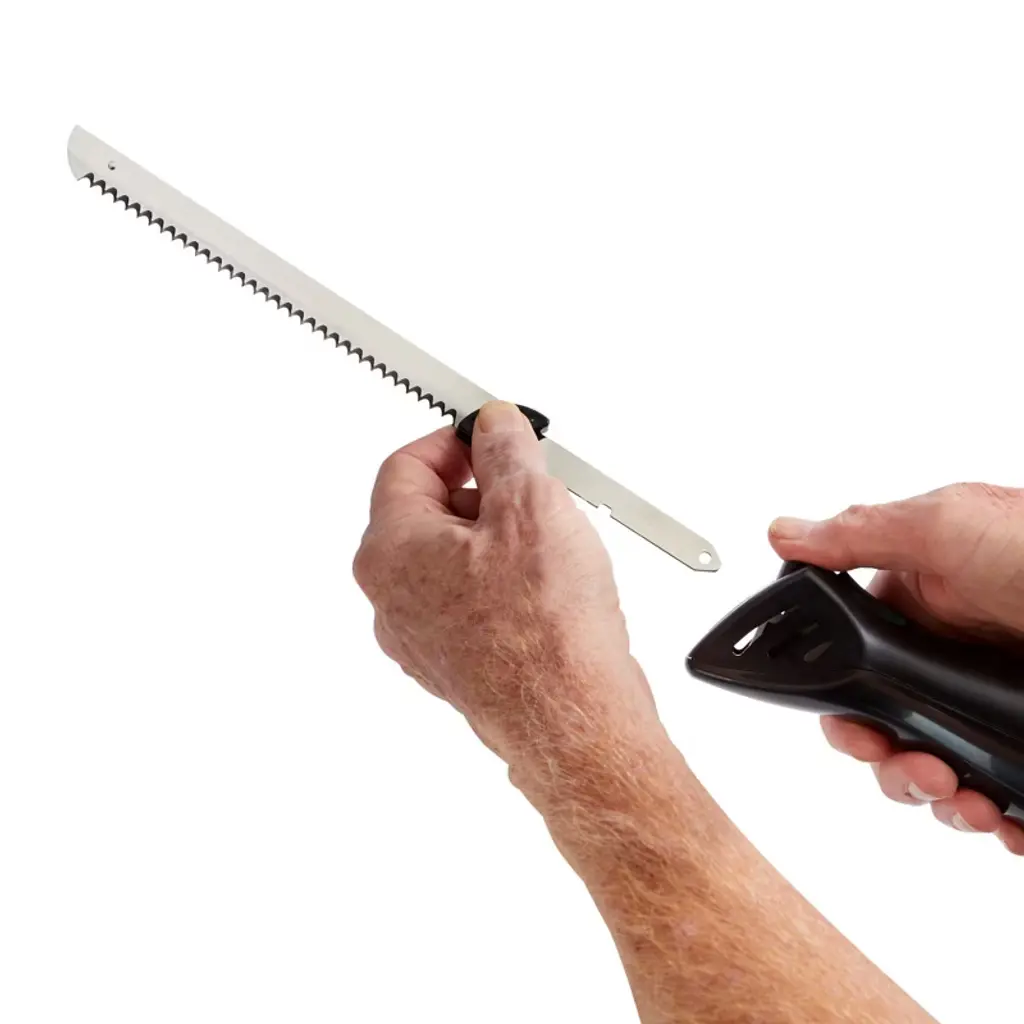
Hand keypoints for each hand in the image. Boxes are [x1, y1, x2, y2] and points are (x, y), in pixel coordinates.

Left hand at [352, 400, 659, 789]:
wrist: (572, 719)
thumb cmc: (543, 632)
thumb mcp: (530, 505)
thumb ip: (505, 449)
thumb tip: (493, 425)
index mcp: (390, 550)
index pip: (405, 466)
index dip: (454, 441)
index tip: (491, 435)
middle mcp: (393, 597)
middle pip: (430, 512)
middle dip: (485, 492)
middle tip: (531, 487)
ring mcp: (422, 635)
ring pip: (457, 558)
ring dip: (501, 537)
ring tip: (551, 544)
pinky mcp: (457, 661)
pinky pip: (475, 600)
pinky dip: (507, 582)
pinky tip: (550, 587)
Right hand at [769, 482, 1023, 854]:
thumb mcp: (948, 525)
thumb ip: (859, 534)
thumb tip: (784, 534)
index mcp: (921, 605)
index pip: (856, 666)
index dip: (846, 709)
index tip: (856, 731)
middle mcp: (954, 656)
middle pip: (891, 730)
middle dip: (893, 765)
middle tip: (920, 770)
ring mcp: (995, 700)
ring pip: (941, 770)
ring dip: (941, 799)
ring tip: (970, 800)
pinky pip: (1003, 791)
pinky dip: (998, 819)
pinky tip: (1005, 820)